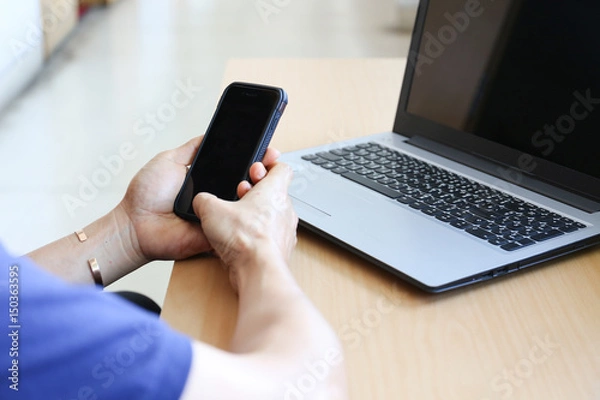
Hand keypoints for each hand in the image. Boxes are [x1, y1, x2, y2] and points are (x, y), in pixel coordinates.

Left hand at [118, 136, 280, 262]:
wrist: (136, 225)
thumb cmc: (146, 195)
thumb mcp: (169, 160)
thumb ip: (191, 149)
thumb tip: (209, 134)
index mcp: (207, 179)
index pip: (236, 166)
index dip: (252, 158)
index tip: (267, 149)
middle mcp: (216, 196)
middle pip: (246, 183)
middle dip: (261, 171)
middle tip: (267, 161)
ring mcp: (219, 215)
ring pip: (246, 202)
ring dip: (255, 189)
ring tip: (258, 176)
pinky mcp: (219, 232)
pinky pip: (237, 223)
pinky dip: (245, 214)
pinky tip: (251, 200)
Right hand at [192, 162, 297, 288]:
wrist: (258, 271)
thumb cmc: (245, 239)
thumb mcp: (211, 210)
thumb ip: (204, 200)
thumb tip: (201, 201)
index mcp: (275, 190)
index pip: (281, 168)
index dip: (267, 166)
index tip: (254, 168)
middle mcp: (285, 209)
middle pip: (273, 192)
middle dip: (254, 192)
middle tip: (239, 195)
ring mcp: (286, 230)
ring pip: (272, 215)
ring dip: (256, 214)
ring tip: (237, 219)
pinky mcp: (281, 249)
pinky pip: (270, 235)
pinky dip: (258, 235)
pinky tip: (240, 240)